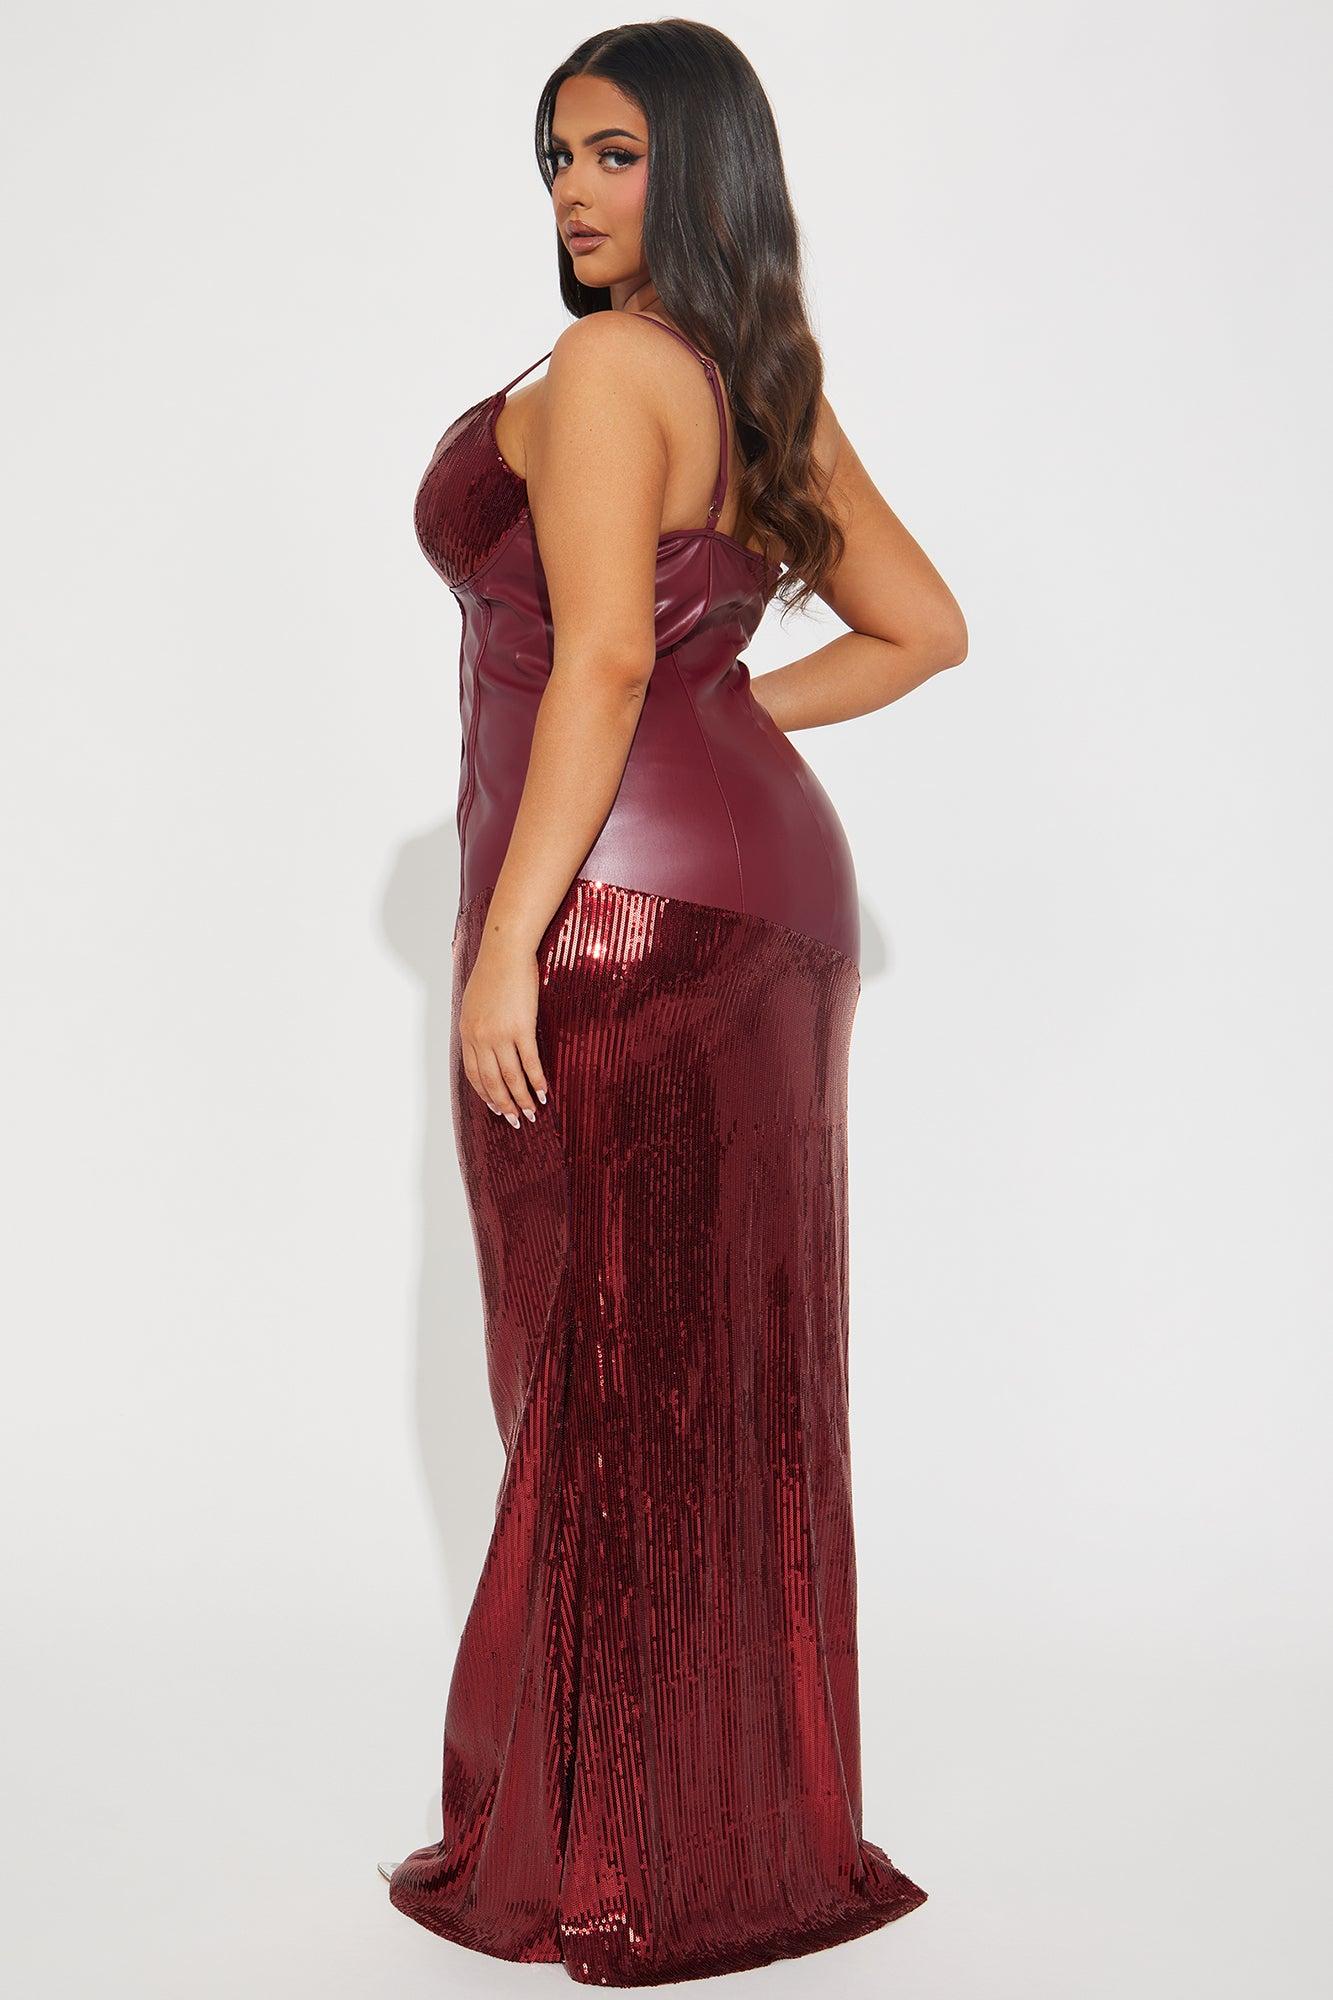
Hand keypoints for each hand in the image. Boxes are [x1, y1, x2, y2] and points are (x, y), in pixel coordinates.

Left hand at [459, 938, 549, 1128]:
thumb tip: (485, 1038)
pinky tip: (544, 1092)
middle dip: (504, 1104)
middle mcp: (480, 1038)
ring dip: (522, 1099)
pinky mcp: (520, 1028)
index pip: (473, 1073)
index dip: (486, 1093)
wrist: (504, 951)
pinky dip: (537, 1081)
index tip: (496, 1106)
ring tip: (532, 1113)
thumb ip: (477, 1023)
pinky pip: (529, 1062)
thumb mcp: (474, 1001)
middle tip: (516, 1120)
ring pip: (511, 1077)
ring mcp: (500, 1034)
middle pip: (492, 1081)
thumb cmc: (492, 971)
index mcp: (467, 1032)